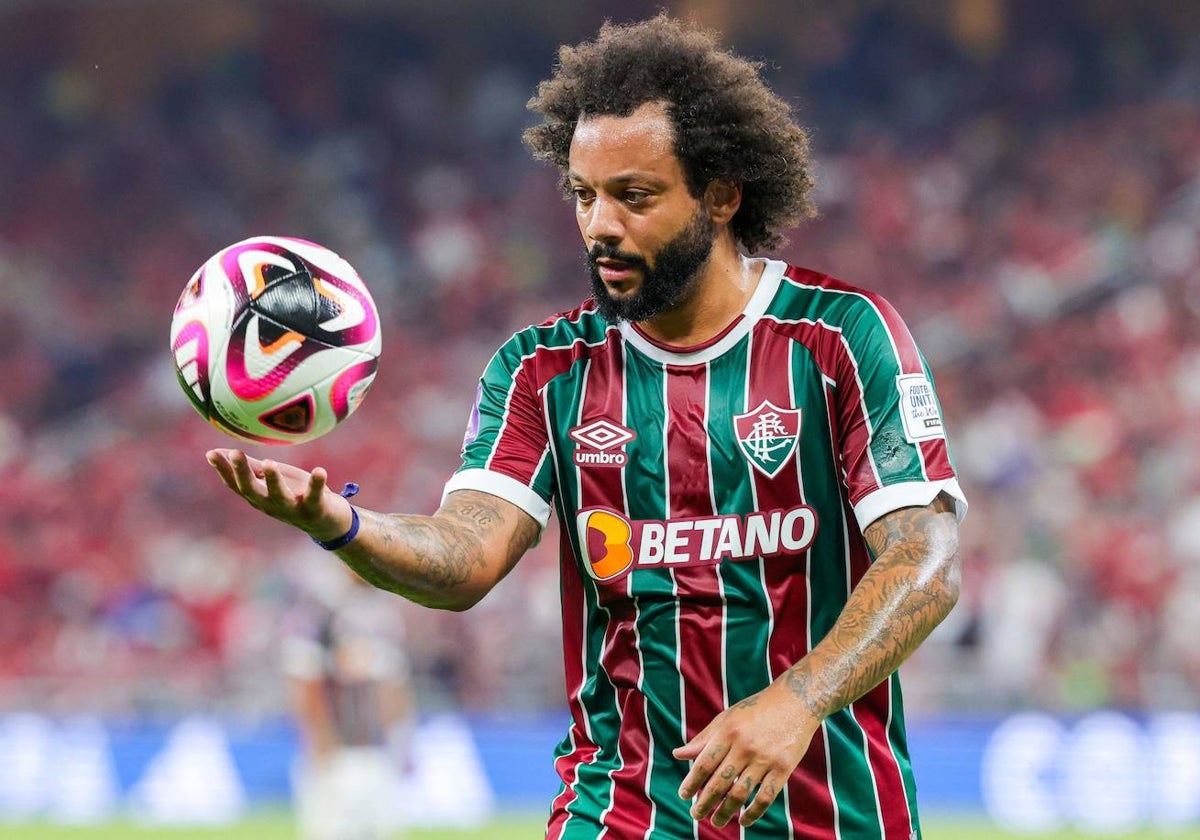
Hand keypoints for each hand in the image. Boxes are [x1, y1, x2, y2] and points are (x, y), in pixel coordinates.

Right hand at [205, 448, 351, 540]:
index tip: (211, 454)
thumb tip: (215, 452)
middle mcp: (270, 504)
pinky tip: (319, 470)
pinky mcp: (314, 509)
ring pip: (279, 495)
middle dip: (242, 472)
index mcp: (258, 496)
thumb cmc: (294, 494)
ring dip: (273, 480)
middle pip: (251, 490)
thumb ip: (249, 467)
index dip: (223, 470)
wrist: (327, 521)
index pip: (235, 484)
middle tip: (234, 453)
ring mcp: (291, 508)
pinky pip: (314, 496)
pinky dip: (316, 484)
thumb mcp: (270, 480)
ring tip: (268, 462)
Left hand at [673, 683, 817, 827]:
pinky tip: (744, 822)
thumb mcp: (727, 718)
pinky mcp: (783, 767)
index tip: (683, 795)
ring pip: (740, 793)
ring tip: (716, 822)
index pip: (704, 762)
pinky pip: (766, 797)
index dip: (692, 782)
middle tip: (695, 815)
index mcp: (728, 731)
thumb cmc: (755, 710)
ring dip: (725, 812)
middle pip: (719, 782)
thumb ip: (704, 739)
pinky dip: (754, 813)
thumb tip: (677, 755)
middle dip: (705, 802)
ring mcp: (765, 758)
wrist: (796, 700)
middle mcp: (745, 745)